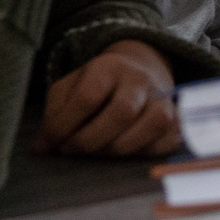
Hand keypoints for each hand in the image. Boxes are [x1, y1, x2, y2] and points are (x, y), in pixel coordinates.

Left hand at [36, 41, 181, 157]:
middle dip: (91, 140)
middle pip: (122, 112)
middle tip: (72, 151)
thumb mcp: (70, 88)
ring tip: (97, 153)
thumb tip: (42, 148)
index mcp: (109, 66)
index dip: (65, 125)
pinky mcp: (176, 119)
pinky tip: (123, 153)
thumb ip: (55, 114)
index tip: (50, 143)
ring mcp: (163, 98)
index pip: (88, 96)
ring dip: (118, 149)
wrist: (139, 70)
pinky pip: (167, 140)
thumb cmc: (97, 85)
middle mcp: (140, 79)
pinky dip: (143, 153)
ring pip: (151, 125)